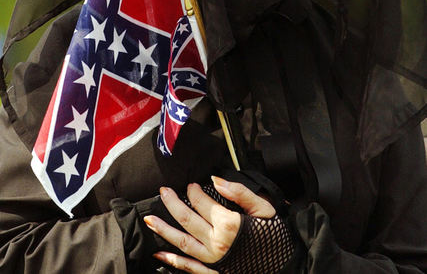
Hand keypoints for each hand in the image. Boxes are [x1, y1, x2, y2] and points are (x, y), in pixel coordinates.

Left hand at [143, 176, 275, 272]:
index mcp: (229, 224)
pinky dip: (172, 261)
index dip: (194, 192)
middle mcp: (218, 243)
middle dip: (172, 204)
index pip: (203, 203)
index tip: (191, 186)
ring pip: (182, 243)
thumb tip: (215, 180)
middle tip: (163, 191)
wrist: (285, 264)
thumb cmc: (275, 235)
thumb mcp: (263, 207)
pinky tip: (159, 255)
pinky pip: (188, 268)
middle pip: (187, 220)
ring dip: (164, 230)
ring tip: (149, 220)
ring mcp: (213, 262)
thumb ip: (238, 191)